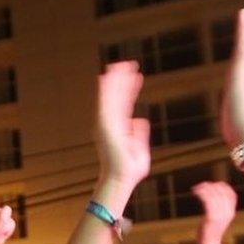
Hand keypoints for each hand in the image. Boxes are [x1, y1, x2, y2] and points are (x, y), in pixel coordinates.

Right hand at [96, 61, 149, 187]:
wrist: (120, 179)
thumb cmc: (129, 170)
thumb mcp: (140, 149)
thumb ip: (139, 134)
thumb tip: (139, 120)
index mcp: (118, 129)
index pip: (124, 104)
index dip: (130, 89)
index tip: (137, 76)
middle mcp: (110, 124)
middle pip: (116, 97)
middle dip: (121, 80)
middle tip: (128, 63)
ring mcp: (106, 124)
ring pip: (109, 97)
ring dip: (114, 80)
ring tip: (120, 64)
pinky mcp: (104, 125)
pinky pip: (105, 103)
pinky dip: (106, 89)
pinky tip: (108, 75)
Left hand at [192, 181, 237, 243]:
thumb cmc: (210, 232)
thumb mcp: (217, 219)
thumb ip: (218, 210)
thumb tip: (213, 200)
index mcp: (231, 212)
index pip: (231, 194)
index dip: (223, 187)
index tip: (213, 184)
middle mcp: (227, 212)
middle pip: (222, 192)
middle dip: (211, 186)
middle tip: (201, 186)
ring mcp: (220, 214)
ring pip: (214, 195)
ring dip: (204, 189)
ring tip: (196, 188)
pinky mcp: (211, 217)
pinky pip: (207, 200)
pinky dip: (201, 193)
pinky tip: (195, 192)